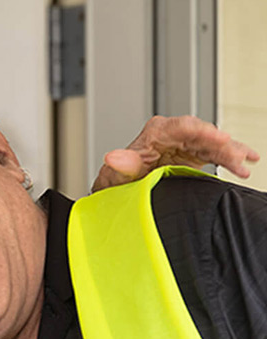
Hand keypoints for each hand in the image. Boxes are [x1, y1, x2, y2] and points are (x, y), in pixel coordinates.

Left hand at [91, 115, 259, 191]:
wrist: (120, 190)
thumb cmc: (117, 180)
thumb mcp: (115, 175)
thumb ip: (121, 165)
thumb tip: (113, 157)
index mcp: (156, 132)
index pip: (184, 127)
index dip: (204, 132)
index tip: (220, 139)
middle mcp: (173, 134)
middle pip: (204, 134)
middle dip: (223, 145)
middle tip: (237, 158)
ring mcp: (185, 144)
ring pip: (213, 144)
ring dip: (231, 153)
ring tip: (246, 164)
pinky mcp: (193, 155)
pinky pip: (215, 154)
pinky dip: (230, 159)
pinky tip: (246, 164)